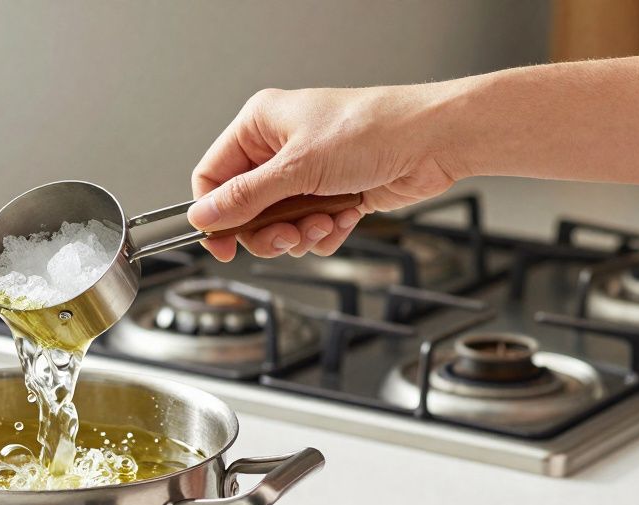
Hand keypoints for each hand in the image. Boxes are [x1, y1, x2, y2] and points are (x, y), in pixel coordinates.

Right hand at [189, 84, 463, 260]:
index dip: (213, 213)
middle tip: (287, 237)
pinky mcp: (330, 193)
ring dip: (301, 233)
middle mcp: (279, 148)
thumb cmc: (374, 130)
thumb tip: (203, 216)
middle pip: (245, 209)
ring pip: (278, 224)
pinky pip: (309, 228)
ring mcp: (306, 172)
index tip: (221, 244)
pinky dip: (325, 231)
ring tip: (324, 222)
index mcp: (260, 126)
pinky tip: (344, 216)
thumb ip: (246, 197)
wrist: (435, 141)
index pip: (213, 176)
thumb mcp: (298, 167)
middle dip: (269, 230)